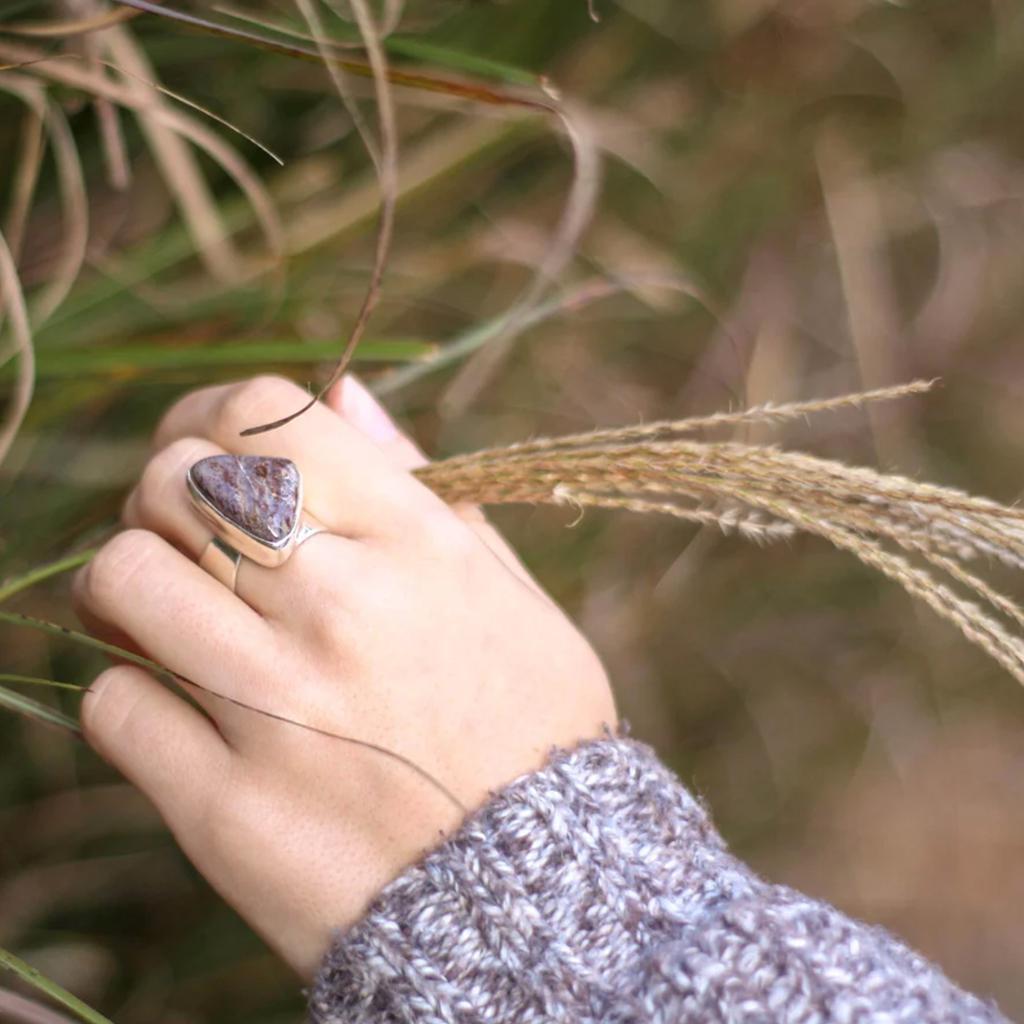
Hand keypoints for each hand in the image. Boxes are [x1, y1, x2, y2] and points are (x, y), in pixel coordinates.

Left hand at [73, 375, 615, 976]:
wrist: (537, 894)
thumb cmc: (531, 727)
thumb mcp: (506, 589)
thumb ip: (421, 484)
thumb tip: (342, 394)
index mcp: (415, 544)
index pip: (263, 414)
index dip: (208, 415)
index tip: (202, 449)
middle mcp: (342, 607)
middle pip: (174, 482)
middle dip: (159, 496)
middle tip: (183, 539)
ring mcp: (277, 706)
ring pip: (122, 577)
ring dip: (124, 585)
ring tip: (158, 615)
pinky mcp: (224, 805)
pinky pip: (115, 706)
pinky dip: (130, 696)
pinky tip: (176, 708)